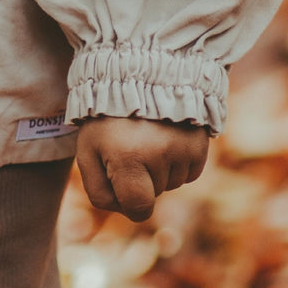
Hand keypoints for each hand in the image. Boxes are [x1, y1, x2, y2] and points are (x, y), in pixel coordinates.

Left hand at [76, 116, 208, 221]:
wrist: (136, 75)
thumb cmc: (105, 117)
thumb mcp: (88, 150)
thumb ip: (98, 190)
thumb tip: (126, 212)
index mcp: (127, 158)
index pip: (138, 208)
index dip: (130, 204)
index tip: (122, 185)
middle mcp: (159, 155)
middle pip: (155, 194)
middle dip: (142, 180)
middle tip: (129, 146)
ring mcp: (182, 148)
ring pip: (172, 182)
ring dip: (159, 168)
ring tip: (146, 136)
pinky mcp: (199, 143)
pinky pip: (189, 171)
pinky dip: (177, 161)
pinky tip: (164, 137)